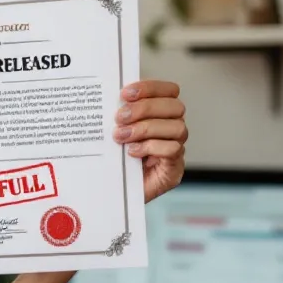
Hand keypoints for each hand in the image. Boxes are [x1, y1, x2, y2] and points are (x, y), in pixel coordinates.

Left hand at [114, 80, 186, 202]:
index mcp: (159, 114)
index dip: (150, 88)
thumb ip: (117, 114)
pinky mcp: (173, 169)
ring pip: (177, 127)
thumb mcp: (112, 132)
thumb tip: (105, 96)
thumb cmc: (113, 161)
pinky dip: (151, 147)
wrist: (111, 193)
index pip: (169, 91)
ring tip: (121, 137)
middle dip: (144, 108)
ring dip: (145, 129)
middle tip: (119, 118)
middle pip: (174, 107)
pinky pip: (173, 150)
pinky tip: (132, 152)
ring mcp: (175, 148)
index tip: (124, 93)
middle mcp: (172, 129)